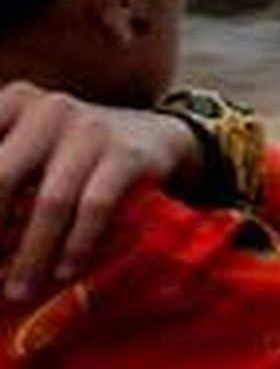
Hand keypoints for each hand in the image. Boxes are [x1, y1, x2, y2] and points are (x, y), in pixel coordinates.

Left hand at [0, 81, 201, 301]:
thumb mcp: (31, 143)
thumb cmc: (73, 150)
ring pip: (51, 200)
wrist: (153, 136)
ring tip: (19, 289)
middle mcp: (50, 108)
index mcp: (16, 102)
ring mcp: (91, 129)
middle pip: (3, 178)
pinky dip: (76, 243)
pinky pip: (95, 205)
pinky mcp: (126, 154)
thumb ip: (4, 172)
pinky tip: (64, 271)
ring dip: (31, 254)